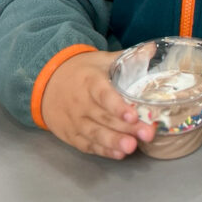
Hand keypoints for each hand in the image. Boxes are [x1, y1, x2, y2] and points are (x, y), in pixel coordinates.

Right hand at [40, 50, 156, 159]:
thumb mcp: (102, 60)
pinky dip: (102, 150)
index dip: (118, 106)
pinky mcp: (71, 135)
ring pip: (95, 134)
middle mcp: (81, 103)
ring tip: (132, 147)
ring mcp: (74, 121)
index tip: (133, 114)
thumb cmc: (82, 71)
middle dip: (126, 127)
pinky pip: (87, 145)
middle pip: (104, 117)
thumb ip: (128, 57)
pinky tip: (118, 154)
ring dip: (114, 141)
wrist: (48, 82)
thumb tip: (153, 47)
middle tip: (147, 133)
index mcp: (90, 81)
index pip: (103, 95)